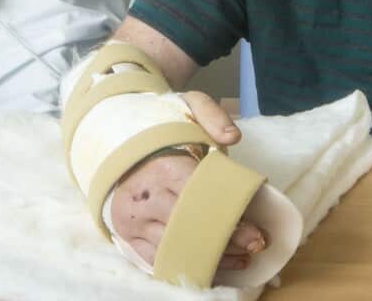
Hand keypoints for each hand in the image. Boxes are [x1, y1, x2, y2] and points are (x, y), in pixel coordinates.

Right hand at [110, 90, 267, 269]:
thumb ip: (213, 115)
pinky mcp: (128, 237)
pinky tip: (214, 265)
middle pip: (190, 229)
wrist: (114, 140)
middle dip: (227, 242)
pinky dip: (187, 265)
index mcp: (162, 168)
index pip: (200, 199)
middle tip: (257, 245)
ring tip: (243, 257)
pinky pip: (158, 260)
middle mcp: (144, 199)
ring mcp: (133, 221)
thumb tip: (234, 137)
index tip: (257, 230)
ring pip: (176, 249)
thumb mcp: (187, 105)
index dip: (231, 218)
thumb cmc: (159, 128)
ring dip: (212, 258)